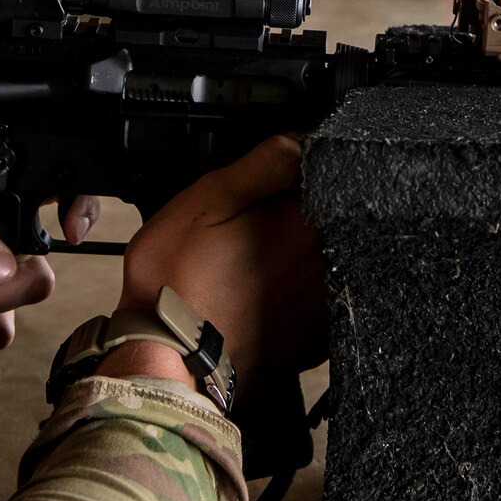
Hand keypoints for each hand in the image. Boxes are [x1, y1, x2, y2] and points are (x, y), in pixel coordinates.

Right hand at [106, 138, 325, 393]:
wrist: (169, 362)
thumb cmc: (179, 281)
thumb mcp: (208, 199)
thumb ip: (263, 162)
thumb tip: (301, 139)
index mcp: (308, 224)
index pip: (328, 181)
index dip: (304, 175)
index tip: (275, 188)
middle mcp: (329, 265)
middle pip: (332, 224)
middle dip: (304, 219)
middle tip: (258, 229)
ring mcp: (326, 308)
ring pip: (329, 266)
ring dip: (305, 260)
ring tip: (259, 266)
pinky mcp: (315, 344)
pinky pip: (321, 307)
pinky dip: (303, 298)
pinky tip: (269, 299)